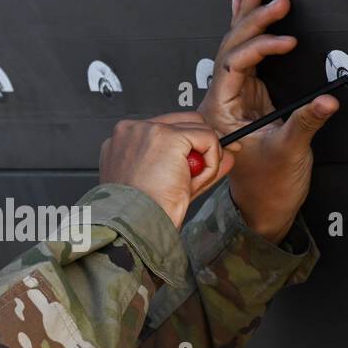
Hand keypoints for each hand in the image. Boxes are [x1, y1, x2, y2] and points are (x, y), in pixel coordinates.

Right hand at [99, 112, 234, 227]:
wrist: (135, 225)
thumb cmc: (141, 212)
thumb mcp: (170, 185)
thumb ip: (196, 166)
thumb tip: (225, 156)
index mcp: (122, 142)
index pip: (165, 129)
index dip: (188, 146)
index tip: (202, 160)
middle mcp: (131, 130)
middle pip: (184, 122)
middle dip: (201, 145)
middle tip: (204, 172)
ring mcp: (149, 129)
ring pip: (198, 129)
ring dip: (205, 157)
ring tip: (192, 183)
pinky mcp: (169, 136)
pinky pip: (207, 139)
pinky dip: (211, 162)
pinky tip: (195, 181)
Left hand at [197, 0, 339, 243]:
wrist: (264, 207)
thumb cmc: (269, 186)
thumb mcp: (289, 153)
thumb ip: (306, 122)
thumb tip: (328, 99)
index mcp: (220, 112)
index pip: (233, 65)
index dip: (259, 46)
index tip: (287, 41)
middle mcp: (222, 101)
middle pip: (232, 49)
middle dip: (253, 20)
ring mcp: (234, 97)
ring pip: (237, 48)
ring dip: (248, 17)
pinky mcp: (248, 97)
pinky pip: (246, 57)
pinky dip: (249, 33)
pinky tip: (242, 7)